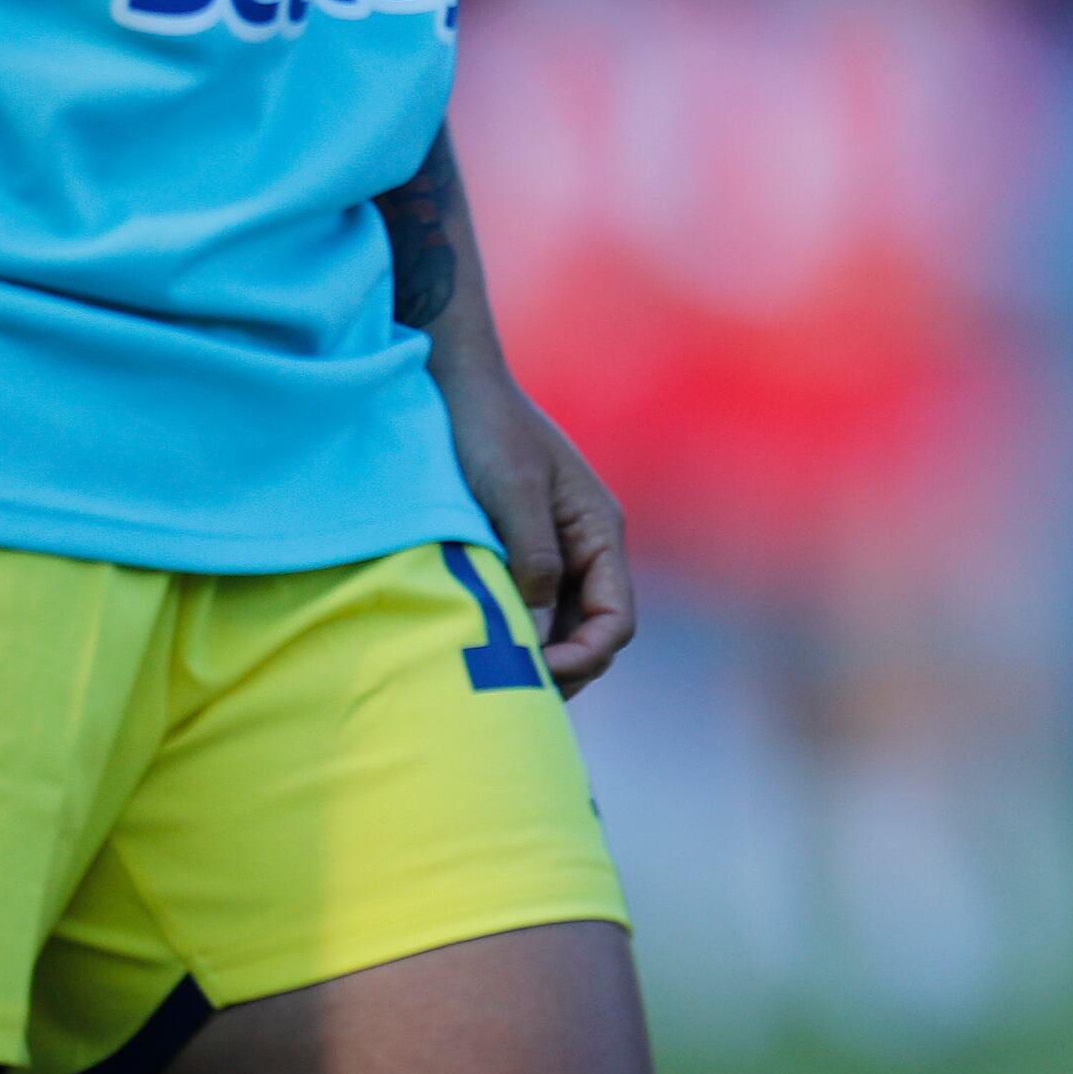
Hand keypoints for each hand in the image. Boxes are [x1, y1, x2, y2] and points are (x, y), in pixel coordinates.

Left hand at [434, 355, 634, 689]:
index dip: (581, 657)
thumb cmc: (486, 431)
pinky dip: (516, 631)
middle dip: (562, 667)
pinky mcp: (525, 546)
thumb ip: (532, 559)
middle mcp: (589, 544)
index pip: (614, 619)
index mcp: (601, 530)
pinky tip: (480, 642)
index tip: (531, 675)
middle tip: (506, 691)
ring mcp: (559, 547)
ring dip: (538, 653)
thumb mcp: (512, 493)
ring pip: (562, 623)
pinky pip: (533, 605)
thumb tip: (535, 632)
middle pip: (593, 630)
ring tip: (490, 675)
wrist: (458, 383)